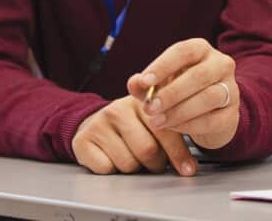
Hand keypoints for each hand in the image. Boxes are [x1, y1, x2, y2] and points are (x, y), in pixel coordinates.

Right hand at [72, 95, 195, 174]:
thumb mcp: (153, 120)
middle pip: (147, 150)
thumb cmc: (132, 124)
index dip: (178, 153)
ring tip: (134, 157)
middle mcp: (118, 109)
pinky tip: (114, 159)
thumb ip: (173, 132)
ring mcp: (98, 124)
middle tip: (155, 163)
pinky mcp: (82, 141)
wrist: (94, 122)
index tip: (188, 170)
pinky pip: (106, 169)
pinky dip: (113, 171)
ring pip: (128, 163)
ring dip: (135, 168)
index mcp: (142, 101)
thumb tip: (189, 166)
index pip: (164, 130)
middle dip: (156, 164)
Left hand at [128, 38, 239, 149]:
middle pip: (199, 75)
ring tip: (157, 121)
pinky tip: (174, 128)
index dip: (163, 65)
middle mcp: (221, 64)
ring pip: (209, 97)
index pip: (184, 51)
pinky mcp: (233, 114)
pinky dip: (191, 125)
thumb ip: (145, 84)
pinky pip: (214, 119)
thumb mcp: (160, 85)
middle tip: (150, 108)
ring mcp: (231, 89)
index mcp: (201, 50)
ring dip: (180, 111)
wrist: (207, 114)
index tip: (144, 81)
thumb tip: (134, 82)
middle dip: (172, 93)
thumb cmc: (179, 92)